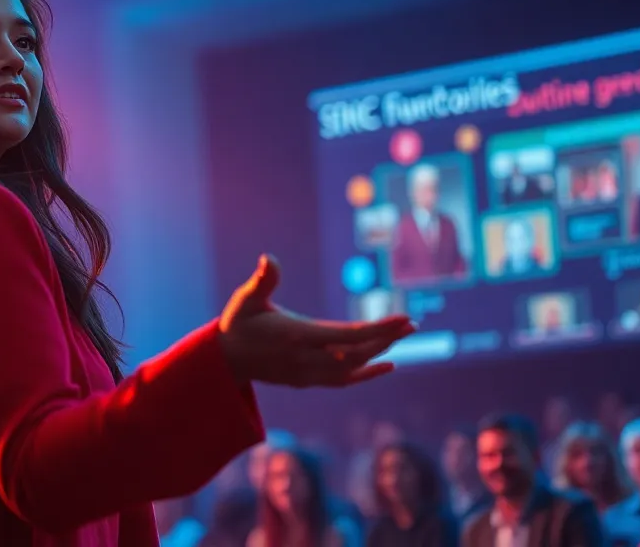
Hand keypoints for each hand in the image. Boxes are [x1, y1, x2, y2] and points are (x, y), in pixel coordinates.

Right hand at [218, 255, 414, 387]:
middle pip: (357, 352)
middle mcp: (307, 360)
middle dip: (386, 338)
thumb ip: (261, 281)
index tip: (403, 319)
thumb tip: (268, 259)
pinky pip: (345, 381)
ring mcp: (308, 374)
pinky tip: (389, 365)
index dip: (378, 328)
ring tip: (402, 335)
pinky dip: (368, 373)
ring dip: (379, 351)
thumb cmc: (238, 324)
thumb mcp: (245, 299)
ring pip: (353, 367)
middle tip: (413, 324)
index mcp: (297, 337)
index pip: (347, 335)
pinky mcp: (308, 380)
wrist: (226, 361)